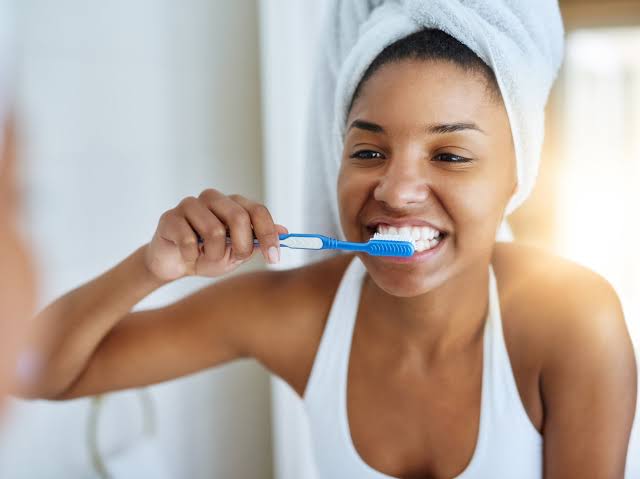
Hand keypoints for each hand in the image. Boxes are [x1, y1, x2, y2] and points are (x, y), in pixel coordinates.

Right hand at [144, 189, 287, 280]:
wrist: (175, 264)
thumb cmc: (208, 255)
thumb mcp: (238, 253)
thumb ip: (258, 241)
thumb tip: (285, 232)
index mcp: (233, 204)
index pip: (258, 211)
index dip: (268, 235)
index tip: (273, 258)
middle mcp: (213, 198)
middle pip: (238, 217)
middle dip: (241, 246)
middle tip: (235, 259)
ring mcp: (190, 205)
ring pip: (214, 230)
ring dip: (214, 254)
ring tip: (206, 257)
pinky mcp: (170, 217)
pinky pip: (188, 240)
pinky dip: (192, 256)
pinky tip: (189, 256)